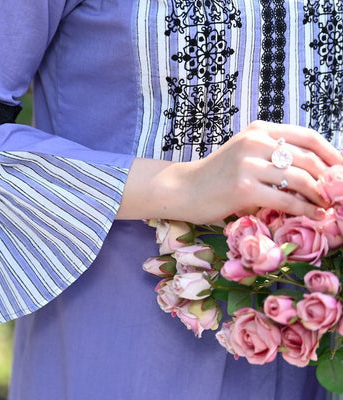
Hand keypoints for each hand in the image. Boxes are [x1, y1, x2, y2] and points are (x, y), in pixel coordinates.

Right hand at [176, 121, 342, 222]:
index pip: (308, 136)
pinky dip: (305, 209)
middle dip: (330, 179)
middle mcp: (255, 142)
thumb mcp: (246, 154)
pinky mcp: (243, 189)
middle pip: (309, 159)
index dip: (333, 153)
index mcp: (259, 130)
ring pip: (301, 179)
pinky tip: (313, 215)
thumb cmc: (217, 175)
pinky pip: (286, 200)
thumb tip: (316, 168)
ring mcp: (248, 165)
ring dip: (320, 196)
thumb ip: (274, 154)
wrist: (184, 189)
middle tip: (338, 193)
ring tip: (327, 206)